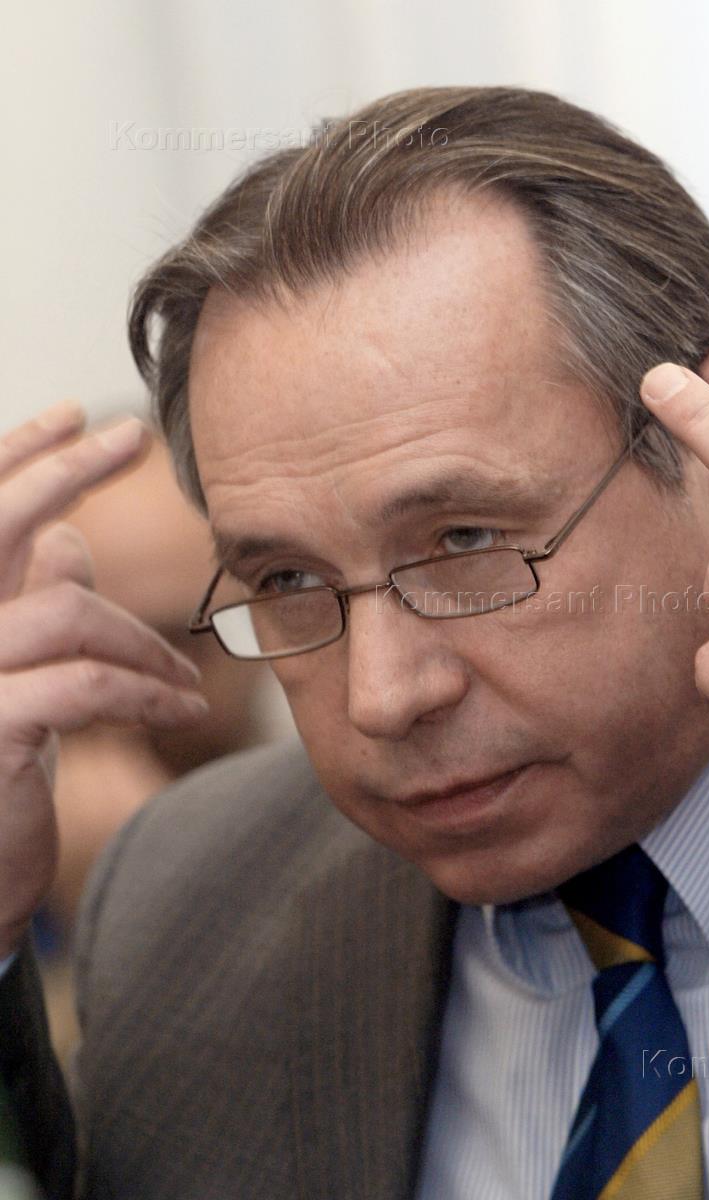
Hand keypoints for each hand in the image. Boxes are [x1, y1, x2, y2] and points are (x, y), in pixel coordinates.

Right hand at [0, 406, 207, 957]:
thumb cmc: (0, 777)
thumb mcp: (26, 681)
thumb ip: (37, 605)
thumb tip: (67, 538)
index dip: (18, 457)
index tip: (78, 415)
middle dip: (65, 468)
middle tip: (133, 432)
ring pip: (70, 615)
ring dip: (146, 644)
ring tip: (184, 684)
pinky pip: (87, 684)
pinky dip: (148, 691)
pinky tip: (185, 710)